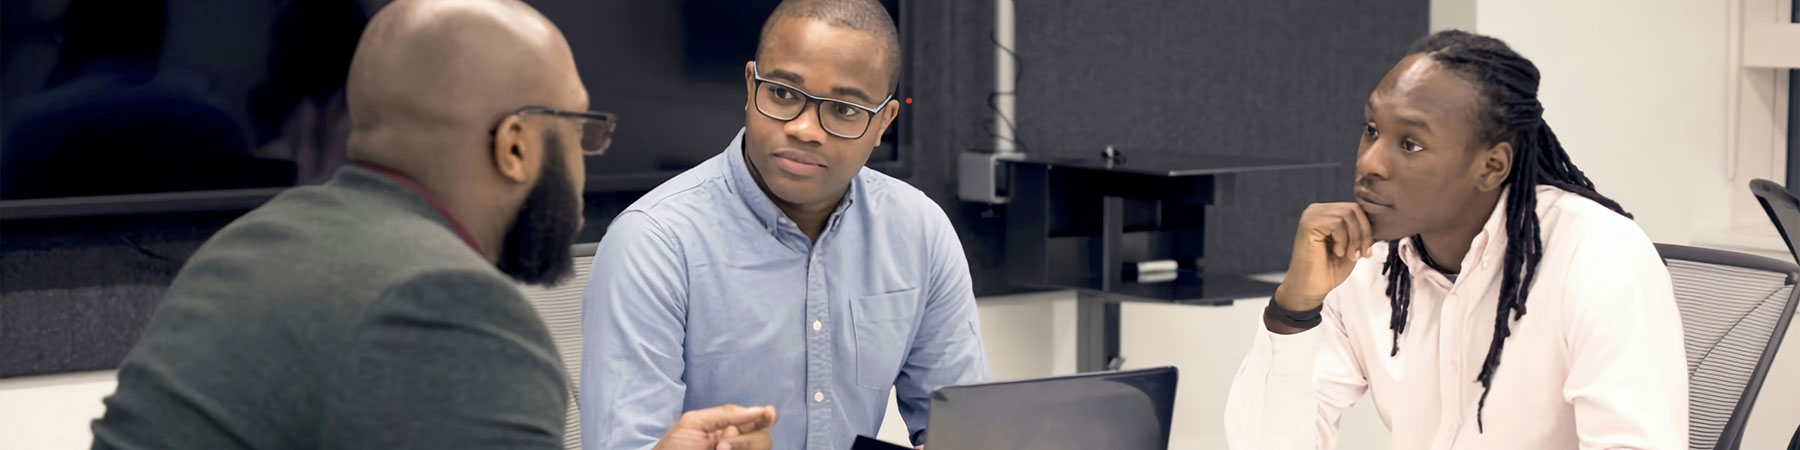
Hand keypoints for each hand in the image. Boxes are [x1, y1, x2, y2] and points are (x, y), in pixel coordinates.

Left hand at [652, 404, 778, 449]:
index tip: (767, 414)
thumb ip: (725, 413)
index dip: (768, 416)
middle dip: (746, 440)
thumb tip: (758, 410)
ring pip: (761, 447)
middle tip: (721, 446)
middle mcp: (738, 444)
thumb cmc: (673, 448)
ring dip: (742, 447)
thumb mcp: (694, 423)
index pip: (758, 419)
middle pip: (763, 438)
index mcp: (729, 428)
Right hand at [1270, 203, 1372, 332]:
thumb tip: (1378, 219)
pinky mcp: (1308, 225)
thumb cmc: (1329, 270)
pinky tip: (1337, 253)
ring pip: (1347, 215)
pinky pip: (1337, 223)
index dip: (1367, 229)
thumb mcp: (1352, 246)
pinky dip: (1343, 240)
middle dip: (1363, 234)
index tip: (1367, 252)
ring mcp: (1311, 216)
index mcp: (1326, 213)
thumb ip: (1360, 230)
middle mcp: (1317, 210)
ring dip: (1354, 239)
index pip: (1356, 208)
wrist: (1311, 289)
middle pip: (1353, 209)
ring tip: (1349, 256)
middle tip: (1361, 255)